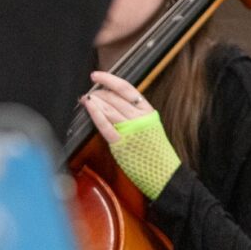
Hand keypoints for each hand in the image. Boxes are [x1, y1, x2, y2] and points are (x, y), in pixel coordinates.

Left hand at [81, 70, 179, 198]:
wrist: (164, 173)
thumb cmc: (156, 153)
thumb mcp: (150, 128)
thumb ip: (135, 117)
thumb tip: (113, 104)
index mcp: (148, 112)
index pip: (127, 89)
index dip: (110, 80)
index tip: (97, 76)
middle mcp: (140, 117)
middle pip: (114, 97)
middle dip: (98, 93)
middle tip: (89, 93)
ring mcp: (131, 129)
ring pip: (109, 108)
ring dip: (94, 101)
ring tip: (85, 99)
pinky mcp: (121, 142)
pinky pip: (105, 125)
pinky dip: (96, 114)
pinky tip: (89, 107)